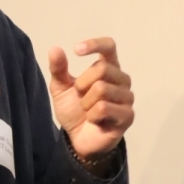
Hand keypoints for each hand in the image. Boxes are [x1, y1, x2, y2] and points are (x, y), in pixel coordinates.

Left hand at [48, 37, 133, 158]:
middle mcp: (122, 79)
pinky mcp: (128, 115)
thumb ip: (58, 69)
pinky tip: (95, 120)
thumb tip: (55, 49)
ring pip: (102, 89)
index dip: (95, 44)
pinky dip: (92, 115)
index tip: (76, 50)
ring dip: (86, 102)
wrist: (78, 138)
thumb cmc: (74, 110)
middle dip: (82, 84)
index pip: (109, 47)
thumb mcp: (61, 88)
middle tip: (80, 97)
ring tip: (88, 110)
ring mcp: (127, 97)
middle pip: (102, 68)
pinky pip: (104, 108)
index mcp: (109, 67)